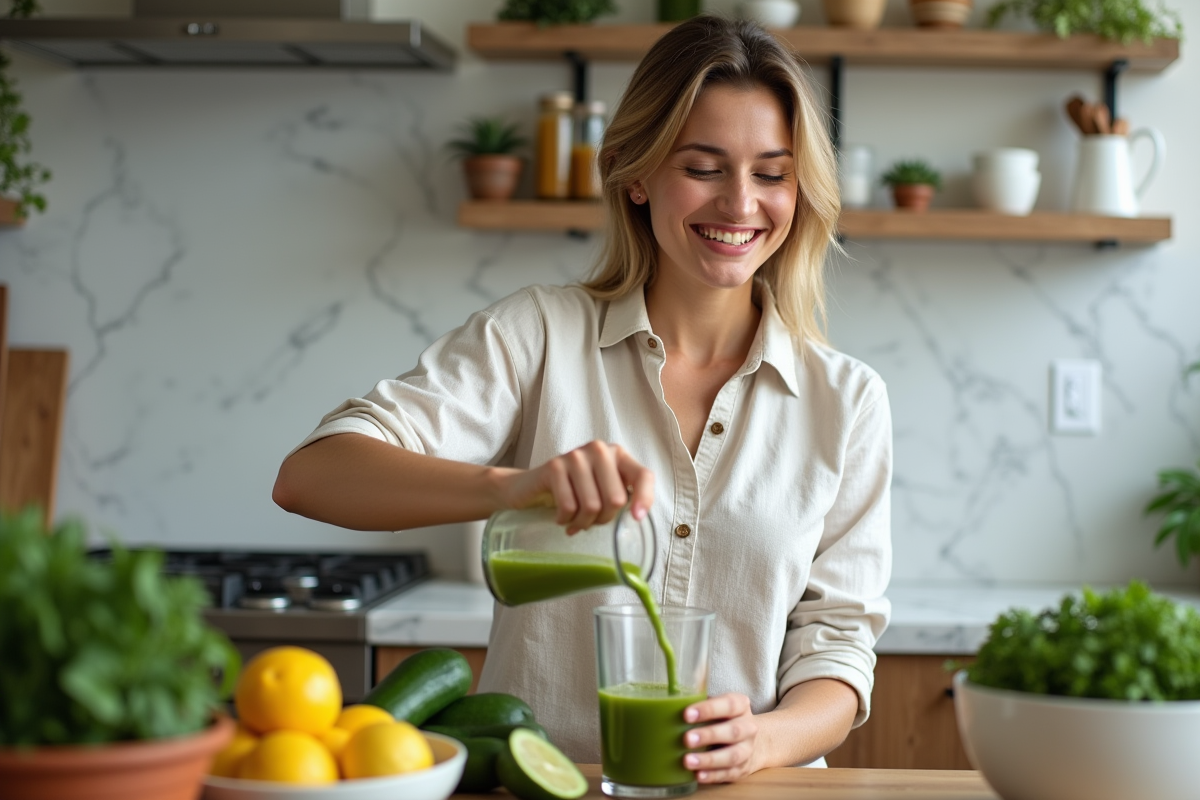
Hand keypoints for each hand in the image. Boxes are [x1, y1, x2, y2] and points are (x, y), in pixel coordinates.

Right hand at [497, 441, 654, 532]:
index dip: (644, 498)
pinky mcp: (554, 466)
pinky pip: (568, 506)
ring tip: (576, 522)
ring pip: (591, 505)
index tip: (636, 519)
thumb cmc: (573, 493)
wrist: (530, 487)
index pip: (643, 475)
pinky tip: (562, 518)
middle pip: (615, 499)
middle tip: (591, 521)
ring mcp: (576, 455)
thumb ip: (622, 497)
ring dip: (583, 523)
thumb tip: (636, 516)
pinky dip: (565, 520)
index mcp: (617, 455)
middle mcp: (599, 450)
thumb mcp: (602, 492)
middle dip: (604, 520)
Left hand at [682, 693, 759, 783]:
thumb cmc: (725, 719)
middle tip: (686, 739)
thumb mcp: (718, 706)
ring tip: (688, 761)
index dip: (708, 709)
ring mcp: (747, 750)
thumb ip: (700, 706)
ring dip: (709, 759)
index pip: (729, 704)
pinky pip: (728, 773)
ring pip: (732, 756)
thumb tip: (668, 706)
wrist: (754, 741)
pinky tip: (698, 775)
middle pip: (732, 731)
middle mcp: (748, 727)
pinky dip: (712, 775)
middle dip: (709, 735)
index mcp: (741, 706)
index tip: (686, 714)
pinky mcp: (742, 769)